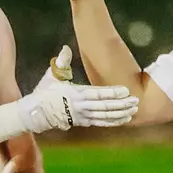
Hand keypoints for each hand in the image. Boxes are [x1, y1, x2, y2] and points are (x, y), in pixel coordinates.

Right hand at [18, 46, 137, 132]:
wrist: (36, 112)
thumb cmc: (44, 92)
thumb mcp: (52, 76)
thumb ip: (62, 63)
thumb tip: (65, 49)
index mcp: (75, 93)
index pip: (98, 94)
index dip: (112, 92)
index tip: (125, 91)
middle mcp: (81, 107)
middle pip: (105, 106)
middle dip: (122, 105)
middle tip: (136, 101)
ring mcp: (82, 116)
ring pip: (105, 116)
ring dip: (120, 114)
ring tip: (134, 110)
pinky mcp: (83, 122)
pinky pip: (101, 123)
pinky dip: (113, 121)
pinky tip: (124, 119)